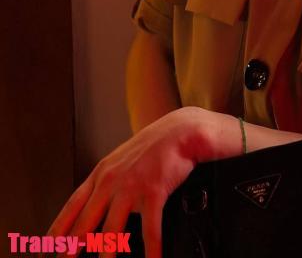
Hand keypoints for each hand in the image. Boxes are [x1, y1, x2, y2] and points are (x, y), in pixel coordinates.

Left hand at [47, 107, 235, 257]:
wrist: (180, 130)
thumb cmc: (153, 146)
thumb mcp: (121, 160)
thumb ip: (107, 183)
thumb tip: (95, 207)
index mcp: (101, 174)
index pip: (71, 206)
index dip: (57, 231)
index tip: (47, 248)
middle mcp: (111, 181)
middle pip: (85, 224)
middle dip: (72, 250)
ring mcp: (131, 187)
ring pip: (112, 231)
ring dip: (107, 256)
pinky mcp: (153, 191)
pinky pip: (150, 228)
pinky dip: (151, 249)